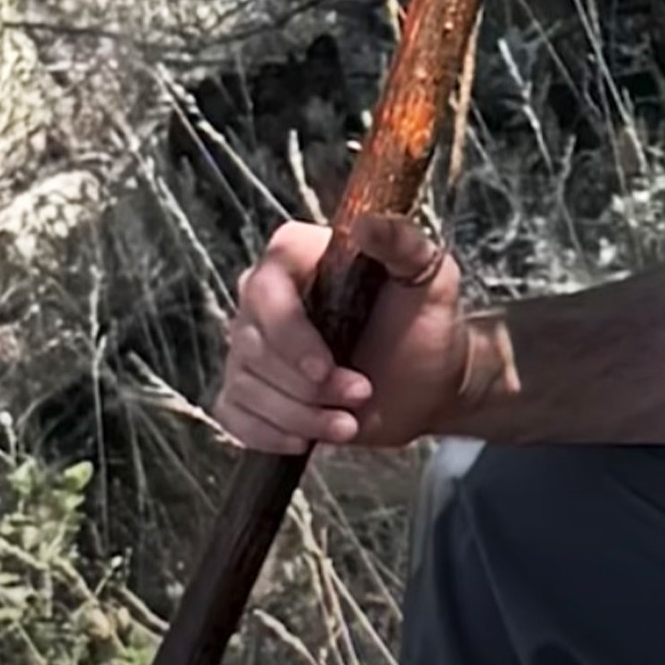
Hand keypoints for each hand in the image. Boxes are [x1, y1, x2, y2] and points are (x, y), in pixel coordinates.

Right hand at [214, 214, 469, 453]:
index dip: (288, 332)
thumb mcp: (429, 276)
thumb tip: (364, 223)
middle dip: (305, 384)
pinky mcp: (251, 389)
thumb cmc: (428, 321)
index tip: (324, 368)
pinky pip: (233, 414)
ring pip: (245, 385)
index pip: (266, 287)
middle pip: (251, 344)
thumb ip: (402, 243)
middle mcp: (264, 298)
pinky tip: (306, 441)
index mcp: (300, 258)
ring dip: (298, 414)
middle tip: (361, 394)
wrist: (431, 380)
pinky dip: (267, 434)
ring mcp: (252, 347)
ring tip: (348, 422)